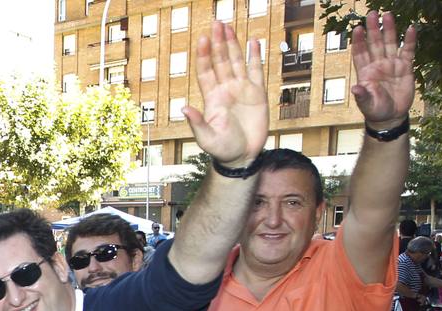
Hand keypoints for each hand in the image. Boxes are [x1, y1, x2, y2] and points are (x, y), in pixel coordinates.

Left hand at [186, 22, 267, 166]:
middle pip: (221, 61)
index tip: (202, 39)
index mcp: (212, 98)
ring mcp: (241, 90)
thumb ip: (197, 122)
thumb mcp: (206, 138)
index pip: (206, 71)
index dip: (204, 56)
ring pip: (236, 62)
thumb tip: (184, 108)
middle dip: (218, 43)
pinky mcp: (257, 94)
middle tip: (217, 24)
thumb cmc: (222, 149)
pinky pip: (256, 71)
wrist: (242, 157)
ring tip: (229, 27)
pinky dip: (254, 56)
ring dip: (233, 45)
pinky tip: (253, 42)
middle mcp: (225, 89)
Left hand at [350, 11, 416, 128]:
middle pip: (375, 43)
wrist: (391, 116)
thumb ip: (362, 95)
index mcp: (366, 72)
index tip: (357, 29)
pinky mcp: (405, 67)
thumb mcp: (367, 104)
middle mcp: (378, 64)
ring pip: (390, 43)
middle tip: (372, 13)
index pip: (360, 53)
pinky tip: (411, 28)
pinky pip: (407, 51)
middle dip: (373, 29)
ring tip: (388, 14)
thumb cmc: (375, 110)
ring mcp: (391, 64)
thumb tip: (355, 88)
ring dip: (389, 29)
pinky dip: (409, 40)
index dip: (359, 41)